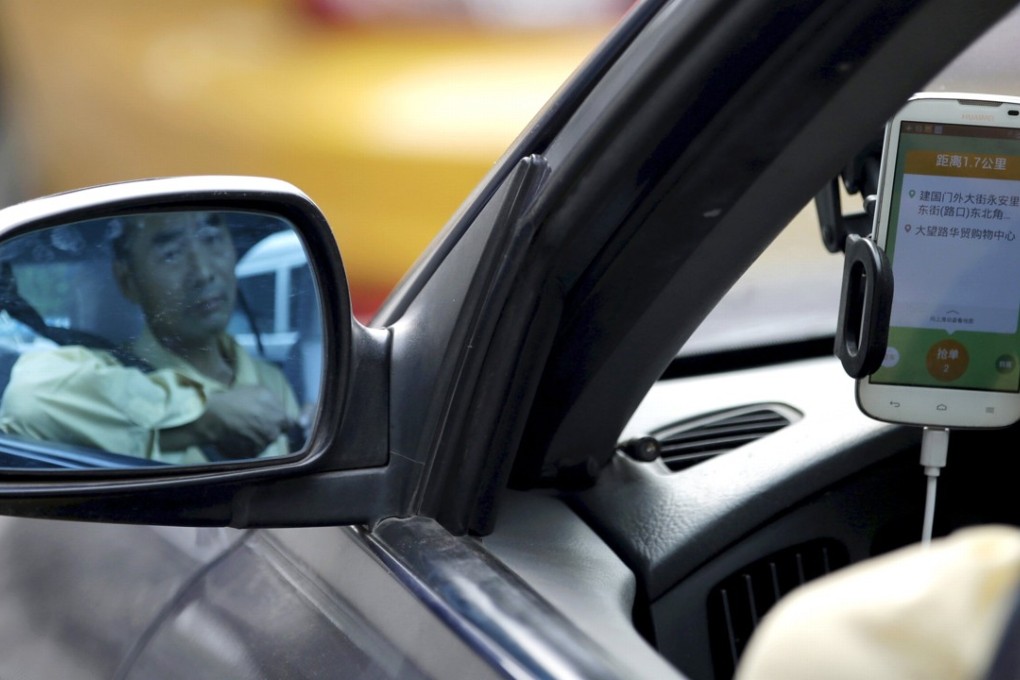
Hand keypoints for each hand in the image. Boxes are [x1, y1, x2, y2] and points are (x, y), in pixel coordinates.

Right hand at [162, 386, 291, 458]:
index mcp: (279, 419)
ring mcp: (260, 447)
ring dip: (256, 438)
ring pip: (263, 442)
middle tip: (253, 422)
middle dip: (268, 428)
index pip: (289, 424)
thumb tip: (280, 410)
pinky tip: (237, 437)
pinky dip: (246, 445)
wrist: (214, 416)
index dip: (281, 421)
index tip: (274, 419)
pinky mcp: (248, 455)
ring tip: (242, 430)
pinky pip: (251, 450)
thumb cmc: (237, 399)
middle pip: (275, 433)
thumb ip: (275, 403)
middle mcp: (273, 435)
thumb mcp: (261, 392)